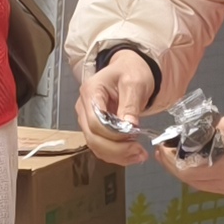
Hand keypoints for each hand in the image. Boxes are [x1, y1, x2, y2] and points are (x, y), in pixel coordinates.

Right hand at [78, 49, 157, 163]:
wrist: (131, 69)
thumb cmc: (131, 71)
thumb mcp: (135, 83)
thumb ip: (130, 105)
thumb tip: (129, 126)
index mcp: (91, 92)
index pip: (95, 122)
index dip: (114, 135)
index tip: (135, 136)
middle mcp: (84, 107)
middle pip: (92, 137)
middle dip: (116, 149)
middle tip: (139, 151)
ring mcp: (87, 118)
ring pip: (95, 146)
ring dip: (117, 155)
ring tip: (139, 155)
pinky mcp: (95, 128)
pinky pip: (101, 146)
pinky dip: (116, 154)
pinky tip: (132, 154)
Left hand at [157, 108, 223, 200]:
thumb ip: (202, 133)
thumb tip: (181, 137)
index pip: (189, 172)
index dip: (172, 161)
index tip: (163, 147)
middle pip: (193, 182)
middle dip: (176, 167)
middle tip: (165, 150)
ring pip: (202, 185)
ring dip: (188, 171)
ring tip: (177, 154)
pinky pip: (214, 184)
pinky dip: (202, 174)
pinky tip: (195, 160)